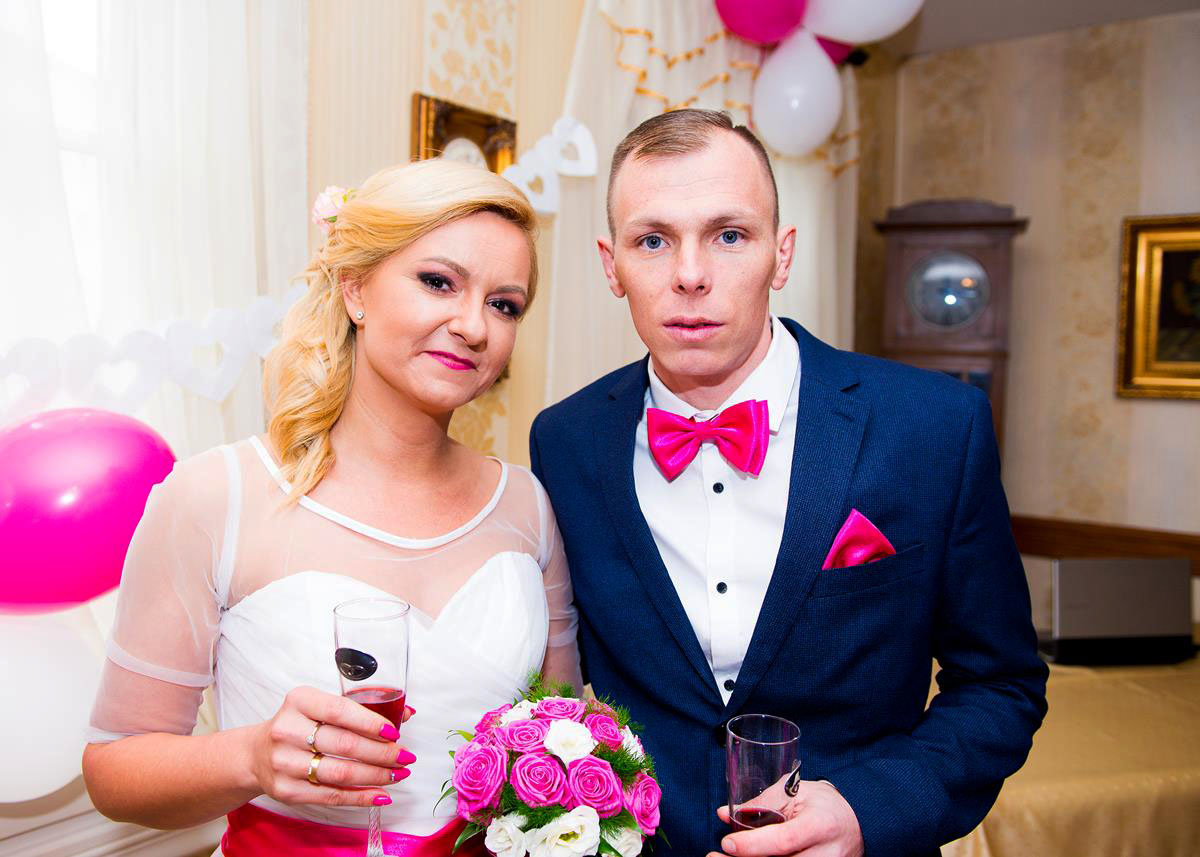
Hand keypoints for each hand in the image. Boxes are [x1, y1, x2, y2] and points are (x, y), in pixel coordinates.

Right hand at [248, 685, 415, 808]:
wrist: (256, 754)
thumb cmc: (298, 726)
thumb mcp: (321, 707)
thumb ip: (362, 708)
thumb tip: (405, 714)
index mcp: (299, 701)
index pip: (341, 710)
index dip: (372, 723)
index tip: (395, 733)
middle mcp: (288, 730)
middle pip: (345, 744)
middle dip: (382, 752)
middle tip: (405, 756)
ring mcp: (284, 762)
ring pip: (341, 772)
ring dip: (377, 776)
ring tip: (398, 774)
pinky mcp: (286, 790)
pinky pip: (332, 795)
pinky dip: (361, 796)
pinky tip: (380, 794)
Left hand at [710, 780, 862, 856]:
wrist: (854, 828)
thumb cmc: (824, 806)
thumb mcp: (796, 793)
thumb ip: (761, 803)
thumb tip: (725, 814)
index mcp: (821, 825)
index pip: (784, 841)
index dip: (754, 845)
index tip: (727, 843)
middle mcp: (826, 855)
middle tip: (713, 856)